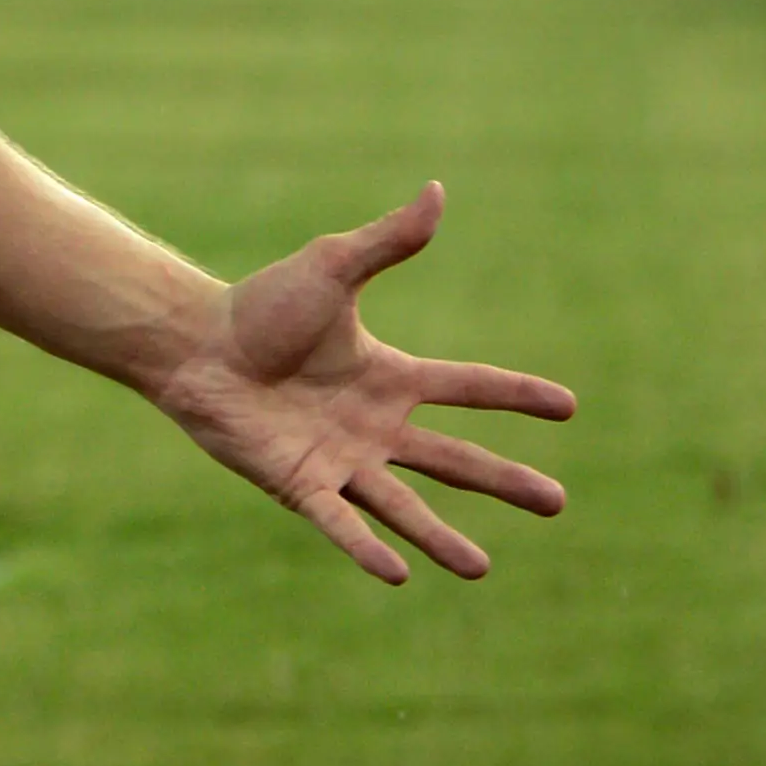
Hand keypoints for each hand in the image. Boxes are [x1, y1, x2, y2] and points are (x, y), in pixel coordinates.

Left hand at [149, 183, 573, 583]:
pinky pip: (340, 522)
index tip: (569, 406)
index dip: (516, 395)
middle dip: (504, 480)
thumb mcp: (332, 268)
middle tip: (558, 503)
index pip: (468, 387)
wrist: (197, 344)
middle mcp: (375, 427)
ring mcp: (341, 461)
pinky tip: (397, 574)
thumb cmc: (261, 307)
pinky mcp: (299, 485)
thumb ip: (387, 243)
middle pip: (454, 457)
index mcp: (391, 377)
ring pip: (404, 506)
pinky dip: (365, 547)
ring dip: (441, 537)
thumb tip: (436, 192)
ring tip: (482, 569)